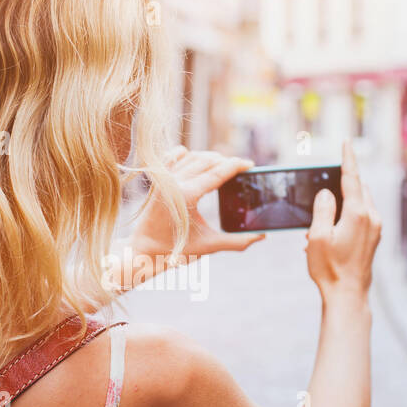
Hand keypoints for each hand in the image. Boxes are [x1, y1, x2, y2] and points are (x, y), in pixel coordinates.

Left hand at [126, 147, 265, 264]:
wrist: (144, 251)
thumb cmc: (175, 252)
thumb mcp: (209, 246)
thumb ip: (237, 242)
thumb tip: (261, 237)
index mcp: (187, 195)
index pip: (218, 172)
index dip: (237, 165)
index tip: (250, 165)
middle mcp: (174, 182)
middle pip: (208, 160)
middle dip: (226, 161)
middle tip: (240, 168)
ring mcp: (164, 179)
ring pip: (193, 156)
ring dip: (209, 158)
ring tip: (223, 165)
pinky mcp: (157, 180)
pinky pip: (173, 156)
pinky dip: (187, 154)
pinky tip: (197, 159)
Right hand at [305, 141, 380, 302]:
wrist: (348, 295)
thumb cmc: (330, 269)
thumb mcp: (318, 237)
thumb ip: (322, 209)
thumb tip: (327, 193)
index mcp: (357, 214)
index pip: (352, 178)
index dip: (348, 159)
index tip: (347, 143)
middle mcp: (371, 217)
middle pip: (357, 189)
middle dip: (342, 186)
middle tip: (324, 196)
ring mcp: (376, 228)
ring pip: (360, 202)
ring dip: (344, 204)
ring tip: (323, 224)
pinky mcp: (374, 238)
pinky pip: (361, 216)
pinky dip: (347, 216)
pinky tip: (332, 233)